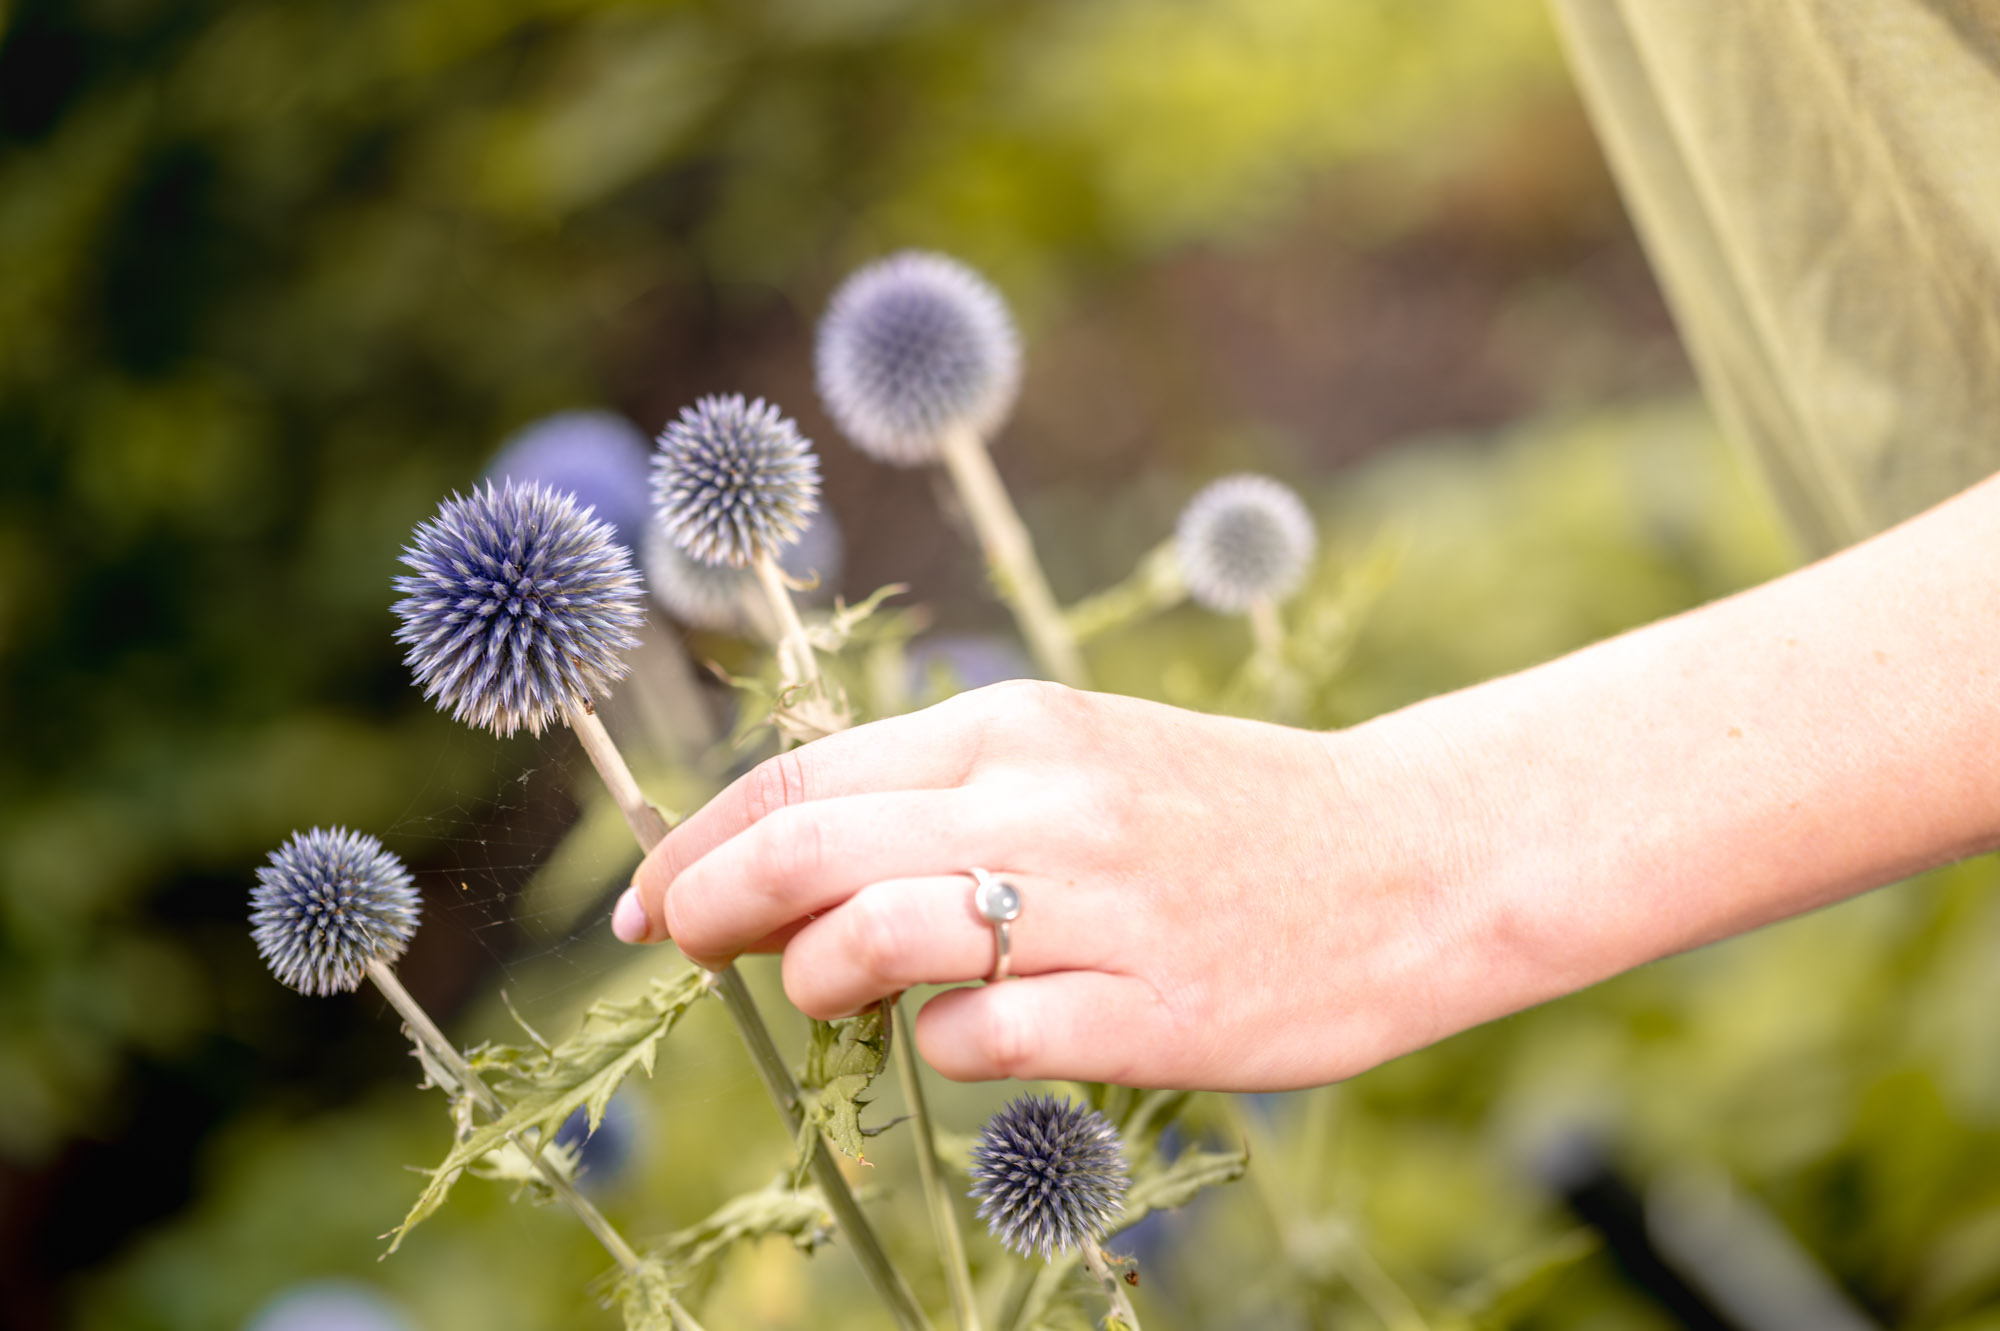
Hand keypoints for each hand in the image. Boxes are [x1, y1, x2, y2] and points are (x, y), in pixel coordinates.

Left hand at [616, 681, 1477, 1088]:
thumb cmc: (1219, 812)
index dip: (698, 842)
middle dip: (706, 908)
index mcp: (1017, 727)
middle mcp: (1043, 803)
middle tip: (678, 948)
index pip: (804, 776)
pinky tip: (961, 1036)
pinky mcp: (1149, 1013)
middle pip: (806, 851)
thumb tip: (782, 866)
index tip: (648, 896)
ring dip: (813, 978)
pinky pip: (978, 1040)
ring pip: (873, 941)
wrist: (1408, 857)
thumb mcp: (1077, 762)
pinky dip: (935, 1046)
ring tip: (826, 991)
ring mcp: (1096, 910)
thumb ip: (942, 799)